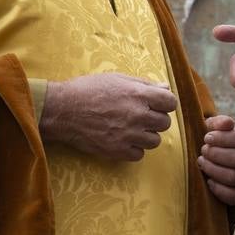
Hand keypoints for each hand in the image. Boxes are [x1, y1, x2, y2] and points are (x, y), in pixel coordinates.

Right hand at [39, 72, 176, 161]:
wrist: (63, 110)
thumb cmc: (88, 90)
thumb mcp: (117, 79)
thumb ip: (144, 84)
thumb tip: (166, 88)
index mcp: (138, 94)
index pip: (171, 102)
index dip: (165, 103)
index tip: (157, 104)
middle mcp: (137, 115)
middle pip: (165, 123)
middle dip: (155, 119)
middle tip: (141, 117)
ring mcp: (128, 134)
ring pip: (154, 141)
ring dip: (146, 135)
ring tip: (131, 129)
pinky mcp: (117, 150)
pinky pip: (139, 155)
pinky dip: (133, 149)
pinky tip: (123, 140)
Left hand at [198, 115, 234, 205]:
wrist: (216, 156)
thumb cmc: (217, 140)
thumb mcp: (217, 127)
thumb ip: (219, 122)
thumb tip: (227, 124)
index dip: (224, 138)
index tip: (208, 138)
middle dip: (216, 154)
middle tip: (203, 150)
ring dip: (213, 169)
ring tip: (202, 162)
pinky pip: (234, 196)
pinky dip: (218, 189)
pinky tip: (209, 180)